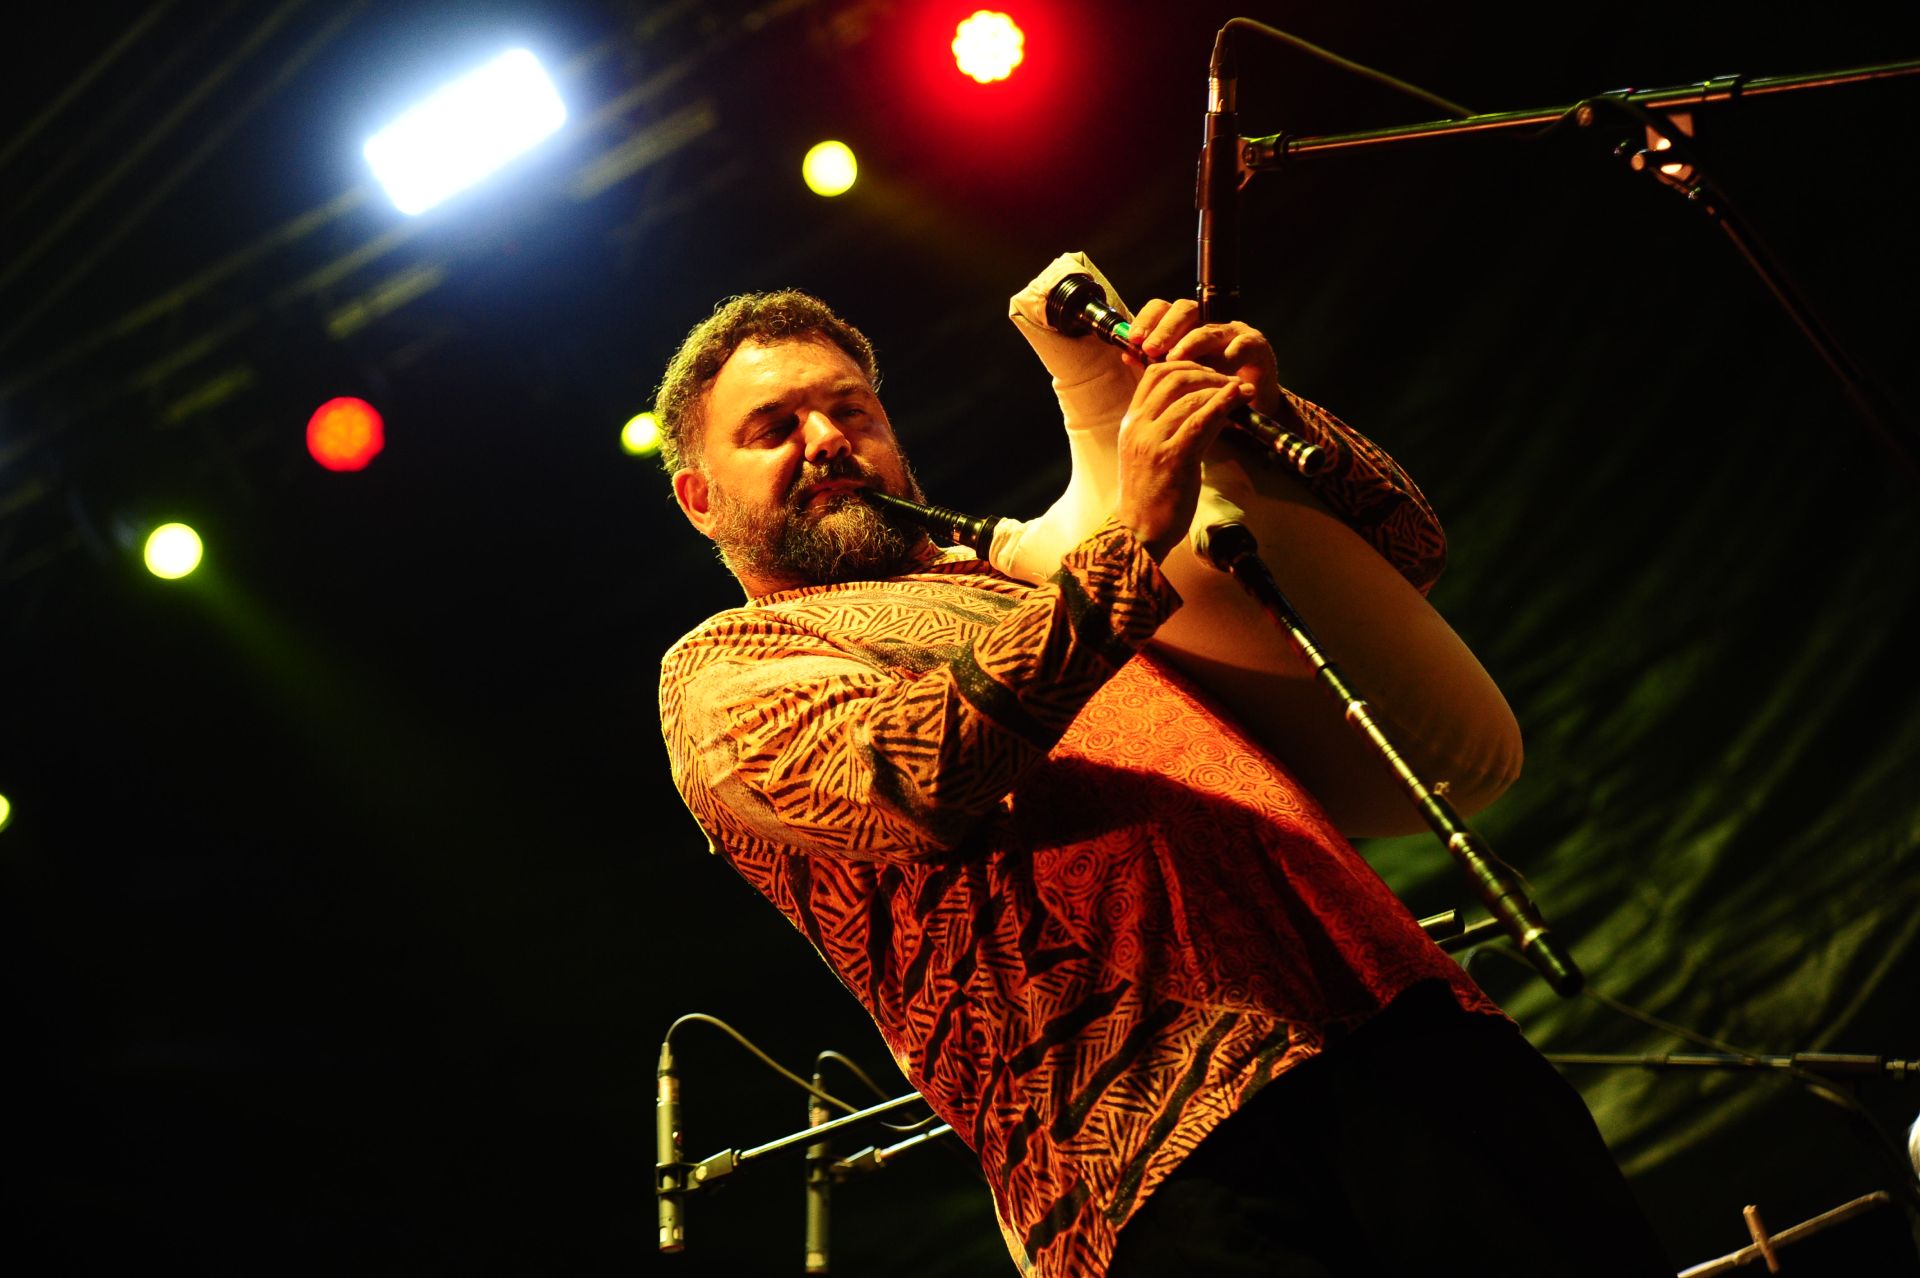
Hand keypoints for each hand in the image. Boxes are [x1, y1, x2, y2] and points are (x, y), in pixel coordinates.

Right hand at [1115, 360, 1248, 560]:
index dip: (1186, 364)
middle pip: (1174, 377)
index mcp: (1131, 422)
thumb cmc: (1150, 496)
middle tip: (1230, 382)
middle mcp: (1138, 426)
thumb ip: (1169, 427)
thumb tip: (1205, 406)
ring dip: (1222, 388)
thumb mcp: (1151, 453)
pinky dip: (1223, 404)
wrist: (1137, 533)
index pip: (1154, 373)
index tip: (1209, 374)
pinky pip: (1201, 420)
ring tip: (1242, 392)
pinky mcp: (1172, 458)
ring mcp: (1153, 441)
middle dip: (1208, 373)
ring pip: (1190, 396)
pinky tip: (1238, 400)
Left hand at [1124, 298, 1280, 419]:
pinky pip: (1242, 346)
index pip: (1162, 309)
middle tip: (1150, 348)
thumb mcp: (1179, 375)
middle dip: (1165, 329)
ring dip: (1191, 343)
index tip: (1134, 339)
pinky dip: (1228, 357)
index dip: (1147, 320)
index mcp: (1184, 326)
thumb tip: (1126, 353)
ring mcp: (1232, 331)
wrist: (1248, 401)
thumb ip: (1155, 363)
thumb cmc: (1209, 386)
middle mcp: (1207, 322)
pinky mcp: (1255, 345)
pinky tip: (1216, 370)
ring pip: (1210, 328)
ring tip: (1175, 358)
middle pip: (1184, 310)